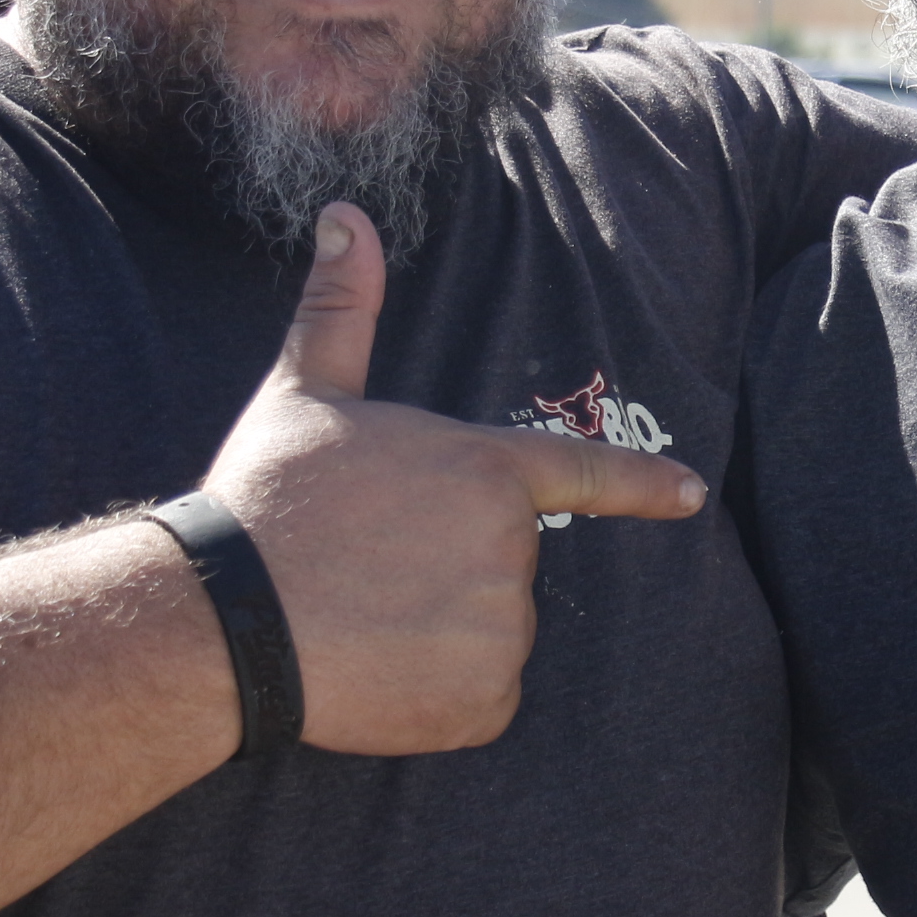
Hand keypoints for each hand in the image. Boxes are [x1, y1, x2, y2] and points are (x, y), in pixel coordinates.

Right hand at [200, 201, 705, 754]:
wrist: (224, 619)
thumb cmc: (266, 501)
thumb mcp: (303, 393)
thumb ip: (344, 307)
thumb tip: (346, 214)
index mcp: (485, 469)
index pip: (583, 471)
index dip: (642, 485)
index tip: (692, 495)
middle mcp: (513, 546)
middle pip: (501, 563)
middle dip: (445, 567)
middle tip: (365, 565)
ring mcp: (506, 627)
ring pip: (489, 632)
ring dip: (438, 633)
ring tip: (360, 617)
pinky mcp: (487, 702)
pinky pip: (480, 697)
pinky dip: (437, 696)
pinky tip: (377, 673)